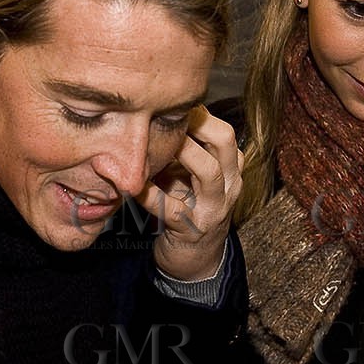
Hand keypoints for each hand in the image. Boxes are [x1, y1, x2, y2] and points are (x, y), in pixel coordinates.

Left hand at [134, 105, 242, 281]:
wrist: (194, 259)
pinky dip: (151, 194)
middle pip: (225, 142)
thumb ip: (180, 150)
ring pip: (210, 172)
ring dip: (183, 152)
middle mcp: (229, 185)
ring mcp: (213, 208)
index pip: (224, 131)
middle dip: (197, 123)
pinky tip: (134, 186)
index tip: (172, 104)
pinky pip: (172, 208)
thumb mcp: (189, 176)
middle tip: (167, 115)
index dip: (200, 114)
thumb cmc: (187, 207)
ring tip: (157, 143)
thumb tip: (152, 115)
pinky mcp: (192, 230)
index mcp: (230, 169)